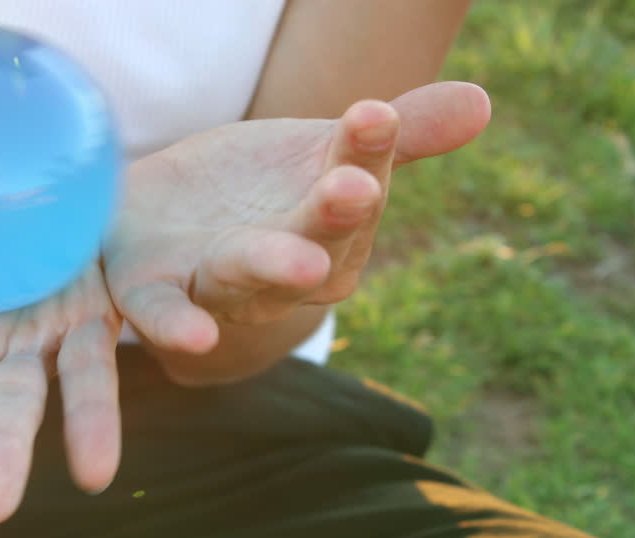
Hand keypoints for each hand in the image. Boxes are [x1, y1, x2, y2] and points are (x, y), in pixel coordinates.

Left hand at [104, 82, 491, 355]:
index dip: (370, 153)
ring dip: (273, 269)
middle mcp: (283, 274)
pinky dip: (180, 328)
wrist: (158, 225)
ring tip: (302, 262)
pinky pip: (166, 314)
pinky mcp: (153, 292)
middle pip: (315, 244)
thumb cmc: (255, 188)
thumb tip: (482, 101)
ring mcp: (218, 285)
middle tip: (355, 189)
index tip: (376, 112)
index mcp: (332, 236)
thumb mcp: (322, 153)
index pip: (358, 190)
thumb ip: (393, 135)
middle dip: (334, 219)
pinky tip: (195, 339)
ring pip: (248, 279)